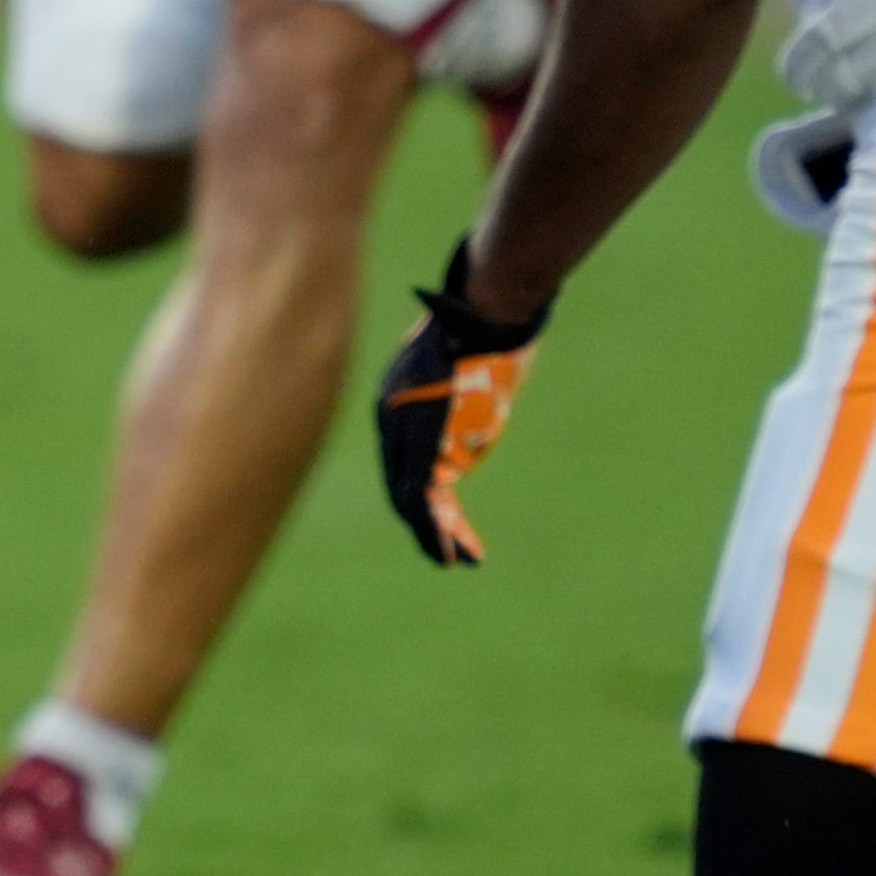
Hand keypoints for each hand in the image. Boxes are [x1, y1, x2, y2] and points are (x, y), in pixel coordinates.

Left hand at [373, 233, 549, 567]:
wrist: (484, 313)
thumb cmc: (481, 331)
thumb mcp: (460, 361)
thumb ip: (455, 389)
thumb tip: (467, 393)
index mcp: (396, 397)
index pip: (398, 456)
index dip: (418, 493)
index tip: (441, 518)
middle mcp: (390, 415)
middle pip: (400, 481)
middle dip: (424, 521)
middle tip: (448, 553)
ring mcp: (403, 430)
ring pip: (409, 498)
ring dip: (433, 534)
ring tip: (455, 561)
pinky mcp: (422, 441)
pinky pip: (420, 498)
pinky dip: (436, 530)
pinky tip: (455, 553)